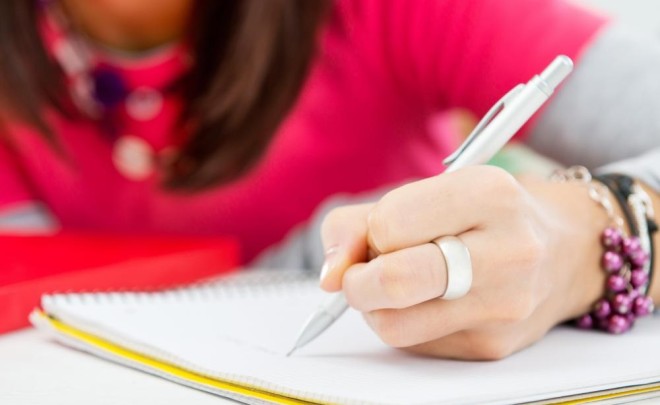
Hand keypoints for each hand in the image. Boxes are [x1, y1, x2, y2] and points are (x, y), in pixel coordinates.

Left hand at [319, 166, 608, 359]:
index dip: (370, 232)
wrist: (569, 250)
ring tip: (398, 285)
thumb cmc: (486, 214)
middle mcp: (507, 251)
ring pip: (395, 325)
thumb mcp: (432, 191)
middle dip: (357, 281)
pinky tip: (429, 302)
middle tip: (359, 275)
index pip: (390, 223)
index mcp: (489, 194)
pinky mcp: (496, 346)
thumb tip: (328, 276)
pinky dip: (406, 323)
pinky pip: (416, 345)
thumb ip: (362, 221)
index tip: (379, 233)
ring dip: (376, 307)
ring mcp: (505, 306)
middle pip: (393, 282)